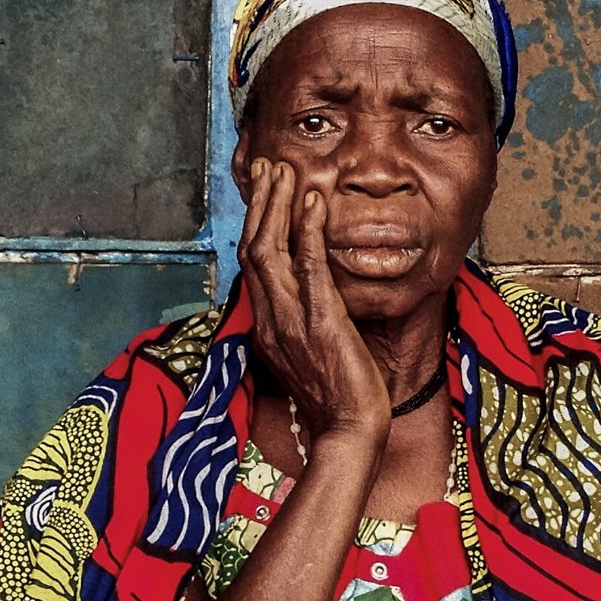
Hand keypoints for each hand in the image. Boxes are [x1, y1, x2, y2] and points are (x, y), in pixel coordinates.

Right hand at [237, 160, 390, 444]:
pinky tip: (313, 203)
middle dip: (259, 203)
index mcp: (266, 326)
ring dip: (276, 205)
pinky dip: (308, 231)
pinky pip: (310, 267)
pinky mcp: (321, 322)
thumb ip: (300, 322)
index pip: (253, 264)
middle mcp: (271, 319)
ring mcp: (291, 320)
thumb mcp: (310, 354)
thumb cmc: (336, 400)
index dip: (255, 223)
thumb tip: (308, 296)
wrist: (348, 434)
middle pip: (253, 247)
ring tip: (283, 171)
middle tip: (266, 166)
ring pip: (271, 250)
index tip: (263, 192)